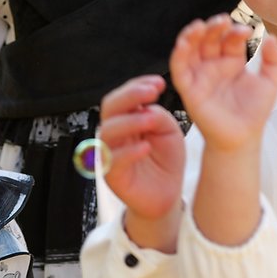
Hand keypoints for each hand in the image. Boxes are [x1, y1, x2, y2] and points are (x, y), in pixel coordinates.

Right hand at [99, 74, 185, 231]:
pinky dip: (129, 152)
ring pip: (108, 132)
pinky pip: (114, 161)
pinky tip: (145, 147)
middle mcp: (115, 134)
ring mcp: (110, 154)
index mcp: (126, 120)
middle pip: (109, 108)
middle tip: (151, 92)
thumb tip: (147, 109)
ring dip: (130, 122)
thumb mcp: (169, 132)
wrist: (167, 195)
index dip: (137, 86)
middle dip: (129, 96)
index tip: (159, 83)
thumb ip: (159, 117)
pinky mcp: (112, 175)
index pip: (123, 97)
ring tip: (150, 120)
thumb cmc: (165, 161)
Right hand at [169, 16, 276, 152]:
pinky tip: (183, 43)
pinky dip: (178, 55)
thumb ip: (274, 60)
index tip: (247, 30)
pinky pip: (179, 70)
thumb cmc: (255, 112)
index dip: (235, 31)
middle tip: (222, 21)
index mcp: (231, 60)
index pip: (229, 38)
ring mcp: (200, 76)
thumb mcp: (270, 82)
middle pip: (208, 39)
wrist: (244, 138)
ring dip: (191, 35)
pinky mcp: (189, 90)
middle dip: (213, 27)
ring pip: (190, 49)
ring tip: (199, 26)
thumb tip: (272, 37)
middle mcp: (213, 65)